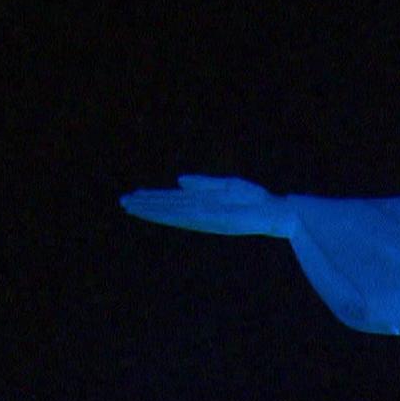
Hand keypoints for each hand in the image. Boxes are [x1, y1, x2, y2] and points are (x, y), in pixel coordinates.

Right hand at [119, 175, 295, 237]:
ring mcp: (205, 217)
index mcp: (204, 204)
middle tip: (123, 202)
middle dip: (146, 205)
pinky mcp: (212, 219)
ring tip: (130, 206)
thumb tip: (179, 181)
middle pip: (168, 208)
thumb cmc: (256, 201)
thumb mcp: (228, 186)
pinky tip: (156, 211)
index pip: (173, 200)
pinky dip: (169, 213)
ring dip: (151, 210)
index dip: (154, 198)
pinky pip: (186, 215)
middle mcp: (201, 212)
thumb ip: (204, 184)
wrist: (277, 212)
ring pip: (171, 213)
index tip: (135, 195)